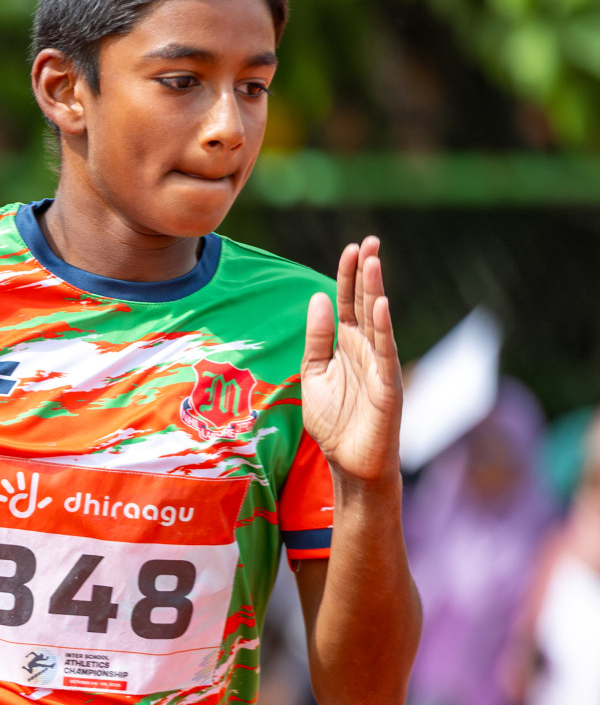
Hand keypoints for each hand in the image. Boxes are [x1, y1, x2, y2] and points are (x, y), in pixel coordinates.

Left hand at [301, 237, 402, 484]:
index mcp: (348, 345)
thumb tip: (318, 297)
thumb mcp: (315, 373)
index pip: (348, 303)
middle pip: (365, 304)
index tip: (351, 248)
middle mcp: (367, 350)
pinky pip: (386, 352)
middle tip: (369, 242)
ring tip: (373, 262)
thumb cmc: (335, 421)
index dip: (348, 277)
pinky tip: (381, 305)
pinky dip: (384, 328)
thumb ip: (316, 338)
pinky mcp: (388, 385)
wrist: (350, 462)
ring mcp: (380, 365)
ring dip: (375, 291)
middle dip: (366, 274)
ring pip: (377, 321)